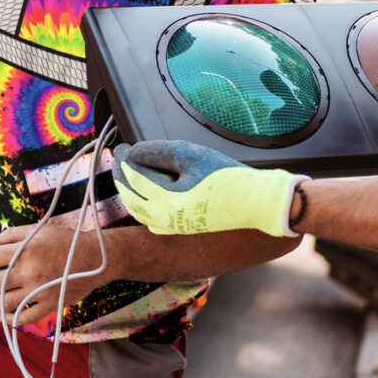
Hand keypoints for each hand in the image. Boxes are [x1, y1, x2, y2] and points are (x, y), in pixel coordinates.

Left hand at [0, 223, 102, 318]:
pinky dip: (10, 319)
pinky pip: (25, 317)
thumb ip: (12, 234)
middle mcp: (29, 271)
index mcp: (25, 250)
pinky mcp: (49, 304)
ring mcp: (38, 290)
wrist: (96, 258)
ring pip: (4, 303)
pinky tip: (3, 316)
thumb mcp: (39, 229)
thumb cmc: (67, 241)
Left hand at [113, 140, 303, 237]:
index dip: (125, 159)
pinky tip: (147, 196)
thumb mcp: (193, 155)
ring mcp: (173, 228)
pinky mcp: (182, 230)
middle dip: (123, 176)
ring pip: (139, 210)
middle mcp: (166, 219)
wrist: (258, 204)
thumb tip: (134, 152)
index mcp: (167, 200)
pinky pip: (151, 219)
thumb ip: (159, 152)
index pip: (135, 177)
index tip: (121, 147)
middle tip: (120, 158)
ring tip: (129, 174)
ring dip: (130, 191)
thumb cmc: (229, 178)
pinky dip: (143, 205)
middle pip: (132, 196)